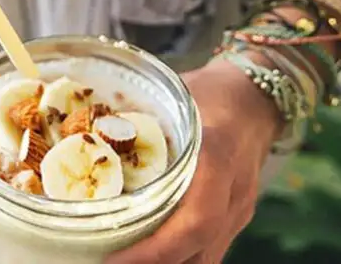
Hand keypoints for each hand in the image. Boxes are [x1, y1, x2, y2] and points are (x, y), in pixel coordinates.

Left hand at [106, 56, 281, 263]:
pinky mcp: (235, 218)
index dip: (155, 251)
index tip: (114, 261)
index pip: (195, 221)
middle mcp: (233, 192)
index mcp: (217, 157)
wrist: (256, 98)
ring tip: (122, 260)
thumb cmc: (210, 94)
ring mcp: (239, 210)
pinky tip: (146, 253)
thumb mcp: (173, 98)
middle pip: (200, 252)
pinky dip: (178, 257)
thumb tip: (84, 131)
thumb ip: (136, 119)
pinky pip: (208, 249)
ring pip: (206, 258)